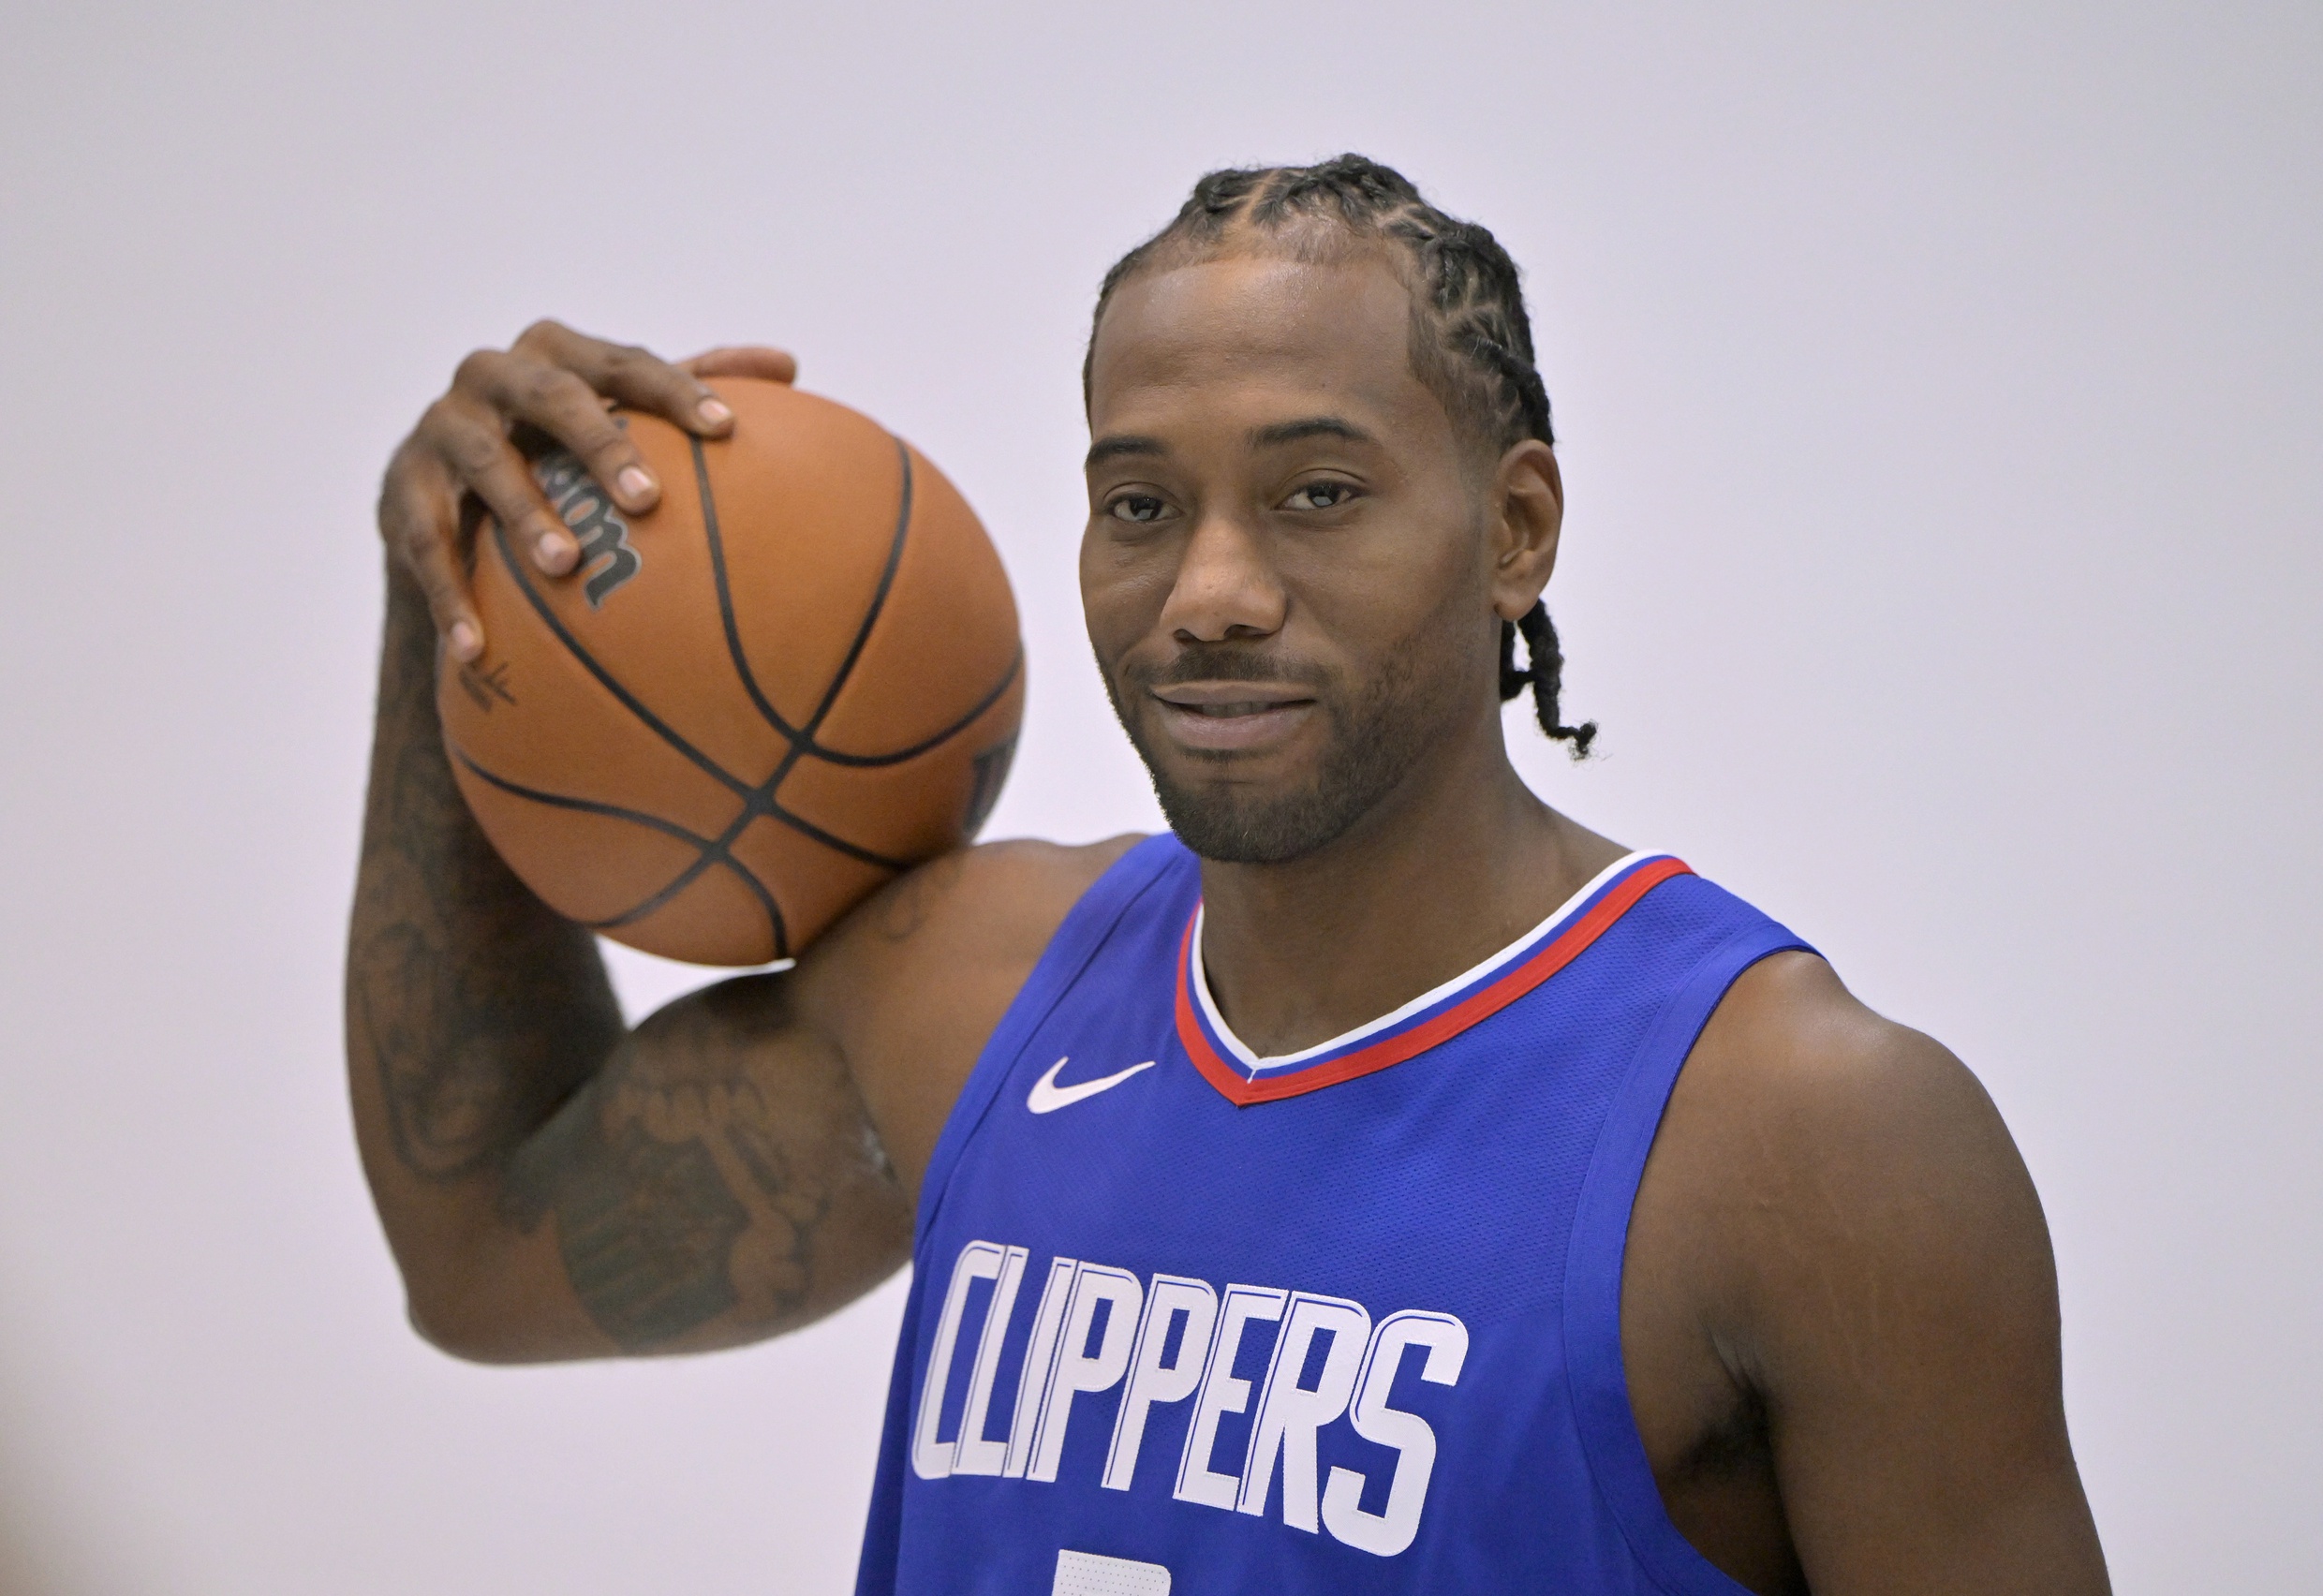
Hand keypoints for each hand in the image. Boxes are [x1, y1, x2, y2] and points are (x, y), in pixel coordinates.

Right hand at [378, 320, 796, 660]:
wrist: (444, 491)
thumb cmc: (560, 451)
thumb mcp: (621, 414)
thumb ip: (694, 386)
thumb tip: (788, 364)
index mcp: (558, 353)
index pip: (627, 363)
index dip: (677, 390)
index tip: (728, 432)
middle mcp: (493, 375)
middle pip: (554, 397)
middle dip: (600, 443)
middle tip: (648, 500)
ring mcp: (441, 428)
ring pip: (486, 465)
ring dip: (523, 514)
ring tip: (564, 567)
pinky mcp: (399, 487)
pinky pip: (426, 545)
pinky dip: (450, 596)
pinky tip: (476, 646)